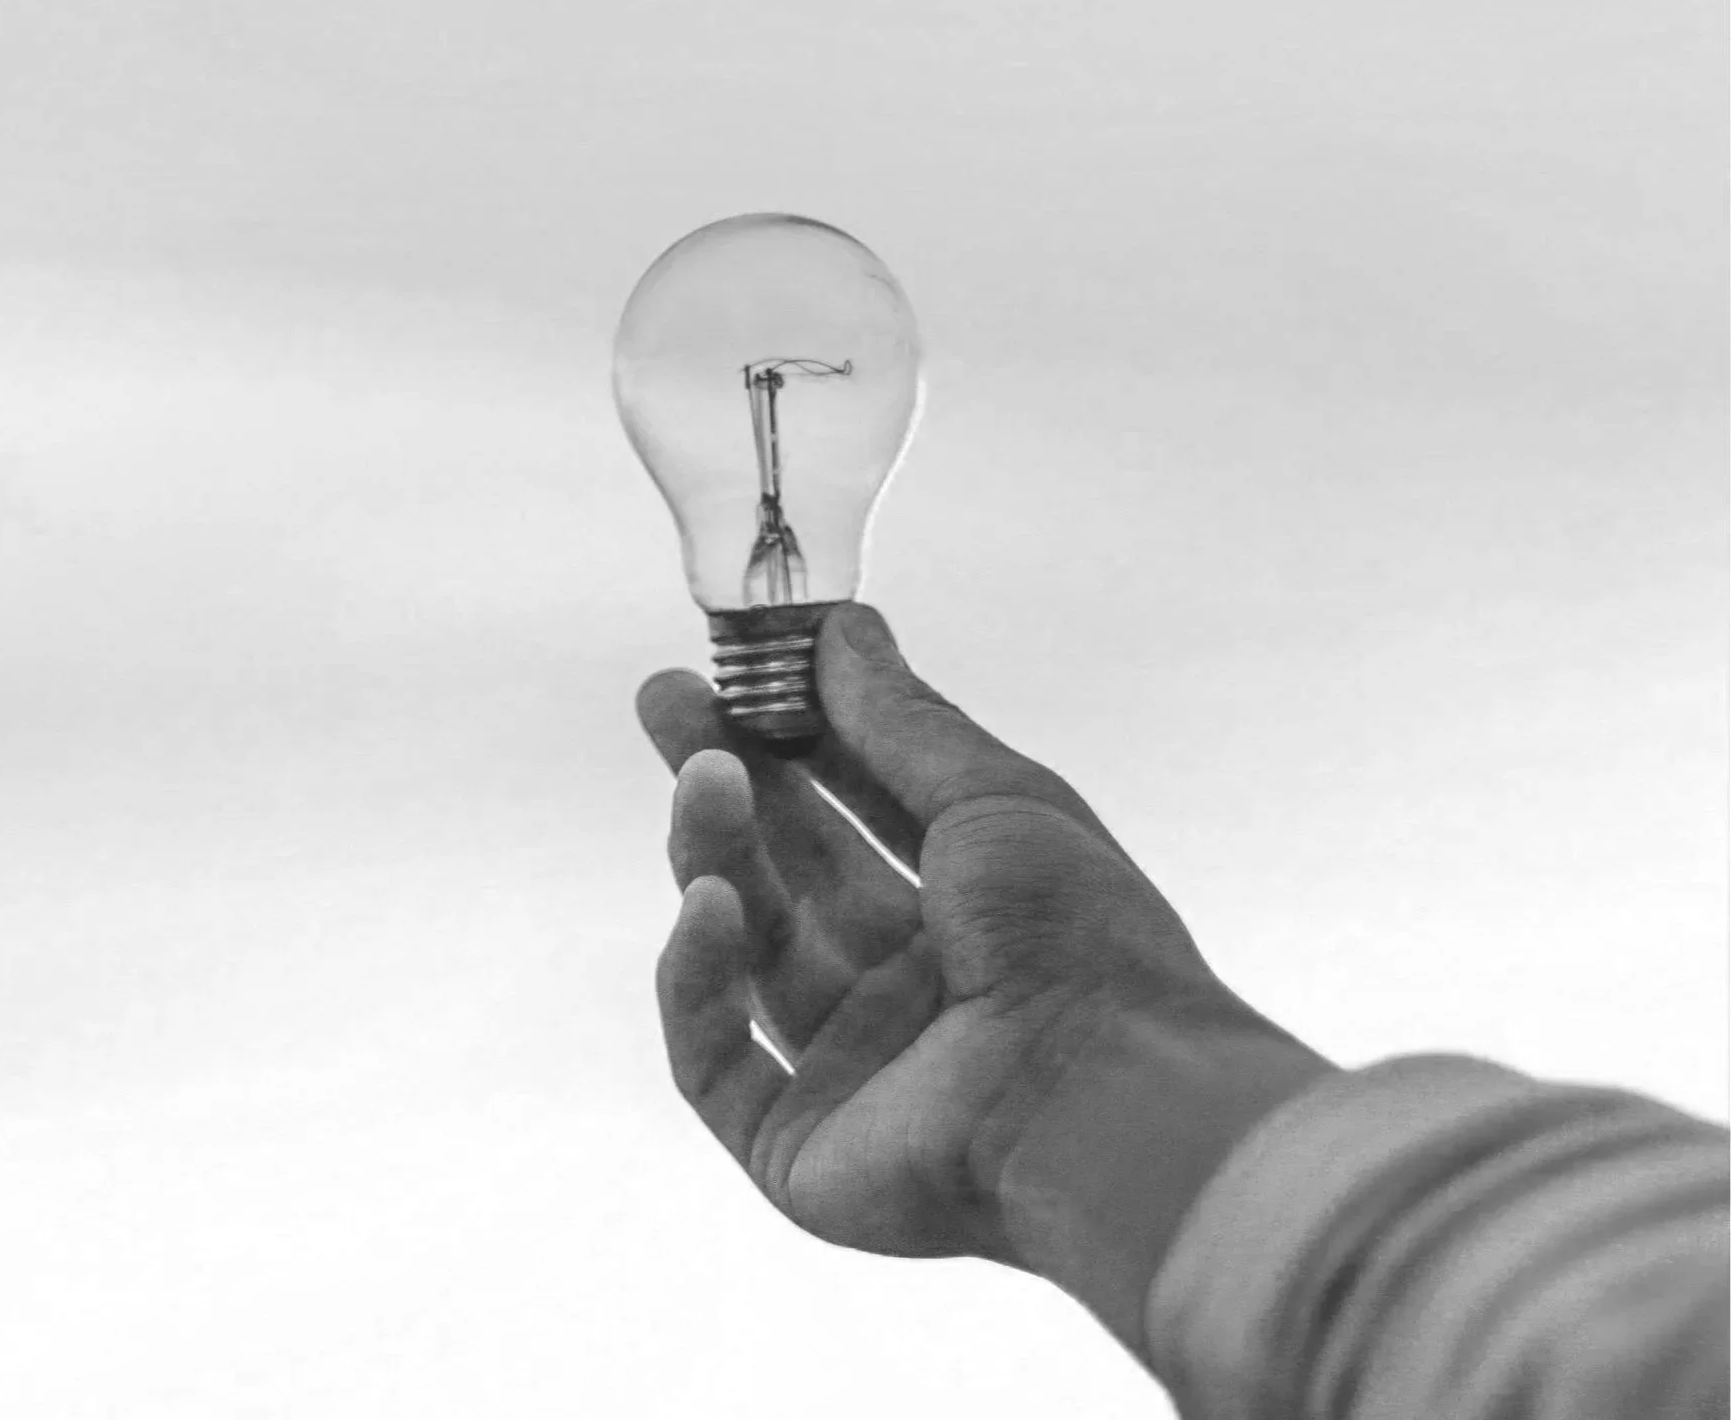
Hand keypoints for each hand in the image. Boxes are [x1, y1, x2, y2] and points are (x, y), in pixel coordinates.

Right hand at [638, 602, 1327, 1340]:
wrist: (1106, 1104)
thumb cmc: (1080, 938)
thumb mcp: (994, 797)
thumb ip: (900, 719)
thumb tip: (841, 626)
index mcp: (968, 912)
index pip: (856, 808)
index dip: (794, 737)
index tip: (737, 665)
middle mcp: (907, 988)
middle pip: (788, 870)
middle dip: (726, 780)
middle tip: (665, 701)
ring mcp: (850, 1068)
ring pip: (748, 949)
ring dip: (715, 854)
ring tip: (701, 776)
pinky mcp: (796, 1145)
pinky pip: (714, 1055)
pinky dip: (699, 978)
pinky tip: (709, 905)